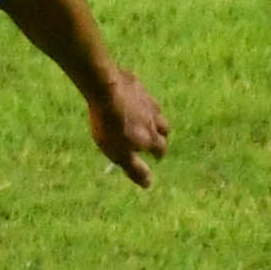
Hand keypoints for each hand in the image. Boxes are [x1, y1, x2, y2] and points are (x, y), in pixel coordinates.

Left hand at [87, 71, 169, 186]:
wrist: (106, 91)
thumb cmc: (111, 126)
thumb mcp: (119, 154)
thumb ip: (135, 169)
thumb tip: (148, 184)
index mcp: (151, 137)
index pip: (162, 148)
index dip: (159, 154)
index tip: (157, 157)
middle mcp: (154, 118)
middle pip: (164, 128)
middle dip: (161, 135)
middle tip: (155, 139)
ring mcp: (147, 100)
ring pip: (156, 110)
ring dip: (154, 117)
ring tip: (146, 119)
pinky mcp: (137, 85)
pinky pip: (143, 94)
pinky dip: (141, 100)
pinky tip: (132, 99)